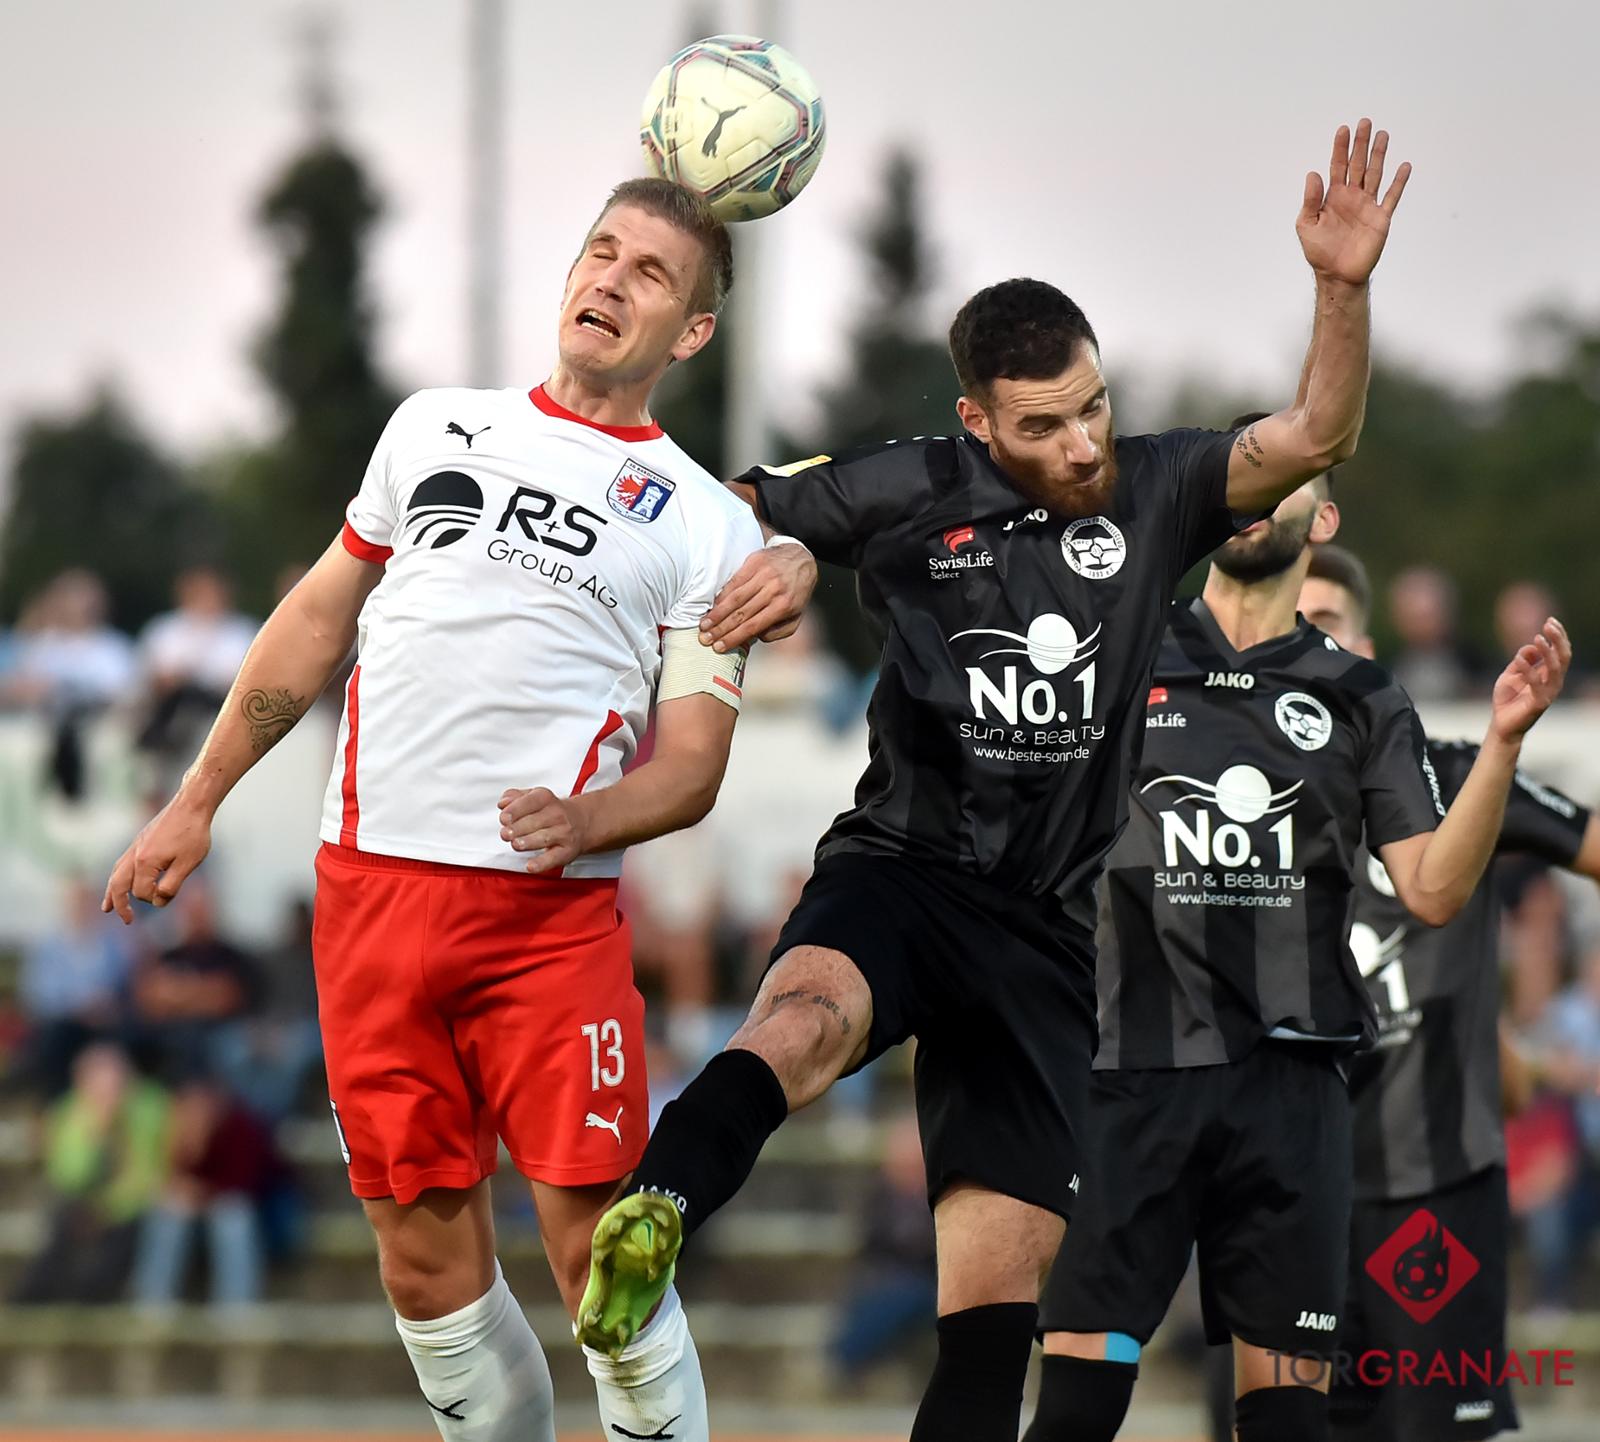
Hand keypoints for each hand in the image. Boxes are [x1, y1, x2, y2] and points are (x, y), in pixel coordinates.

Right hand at [102, 795, 212, 922]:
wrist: (191, 805)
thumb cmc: (193, 834)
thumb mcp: (188, 864)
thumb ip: (172, 885)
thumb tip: (158, 901)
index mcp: (145, 862)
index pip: (143, 892)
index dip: (156, 899)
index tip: (170, 895)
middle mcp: (134, 855)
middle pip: (119, 886)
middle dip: (120, 904)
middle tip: (127, 921)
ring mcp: (134, 847)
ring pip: (116, 874)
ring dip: (112, 892)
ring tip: (106, 908)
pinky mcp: (139, 842)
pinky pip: (121, 864)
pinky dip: (117, 877)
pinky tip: (119, 882)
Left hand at [499, 787, 588, 874]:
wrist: (581, 822)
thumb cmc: (550, 811)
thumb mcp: (534, 797)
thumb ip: (515, 797)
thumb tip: (503, 803)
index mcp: (545, 798)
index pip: (530, 802)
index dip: (515, 810)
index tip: (504, 818)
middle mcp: (557, 814)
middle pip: (535, 821)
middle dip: (518, 828)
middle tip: (505, 834)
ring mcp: (563, 833)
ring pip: (544, 838)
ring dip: (528, 842)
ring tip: (516, 844)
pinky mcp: (567, 851)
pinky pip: (554, 858)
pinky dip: (542, 863)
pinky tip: (530, 866)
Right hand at [698, 542, 816, 652]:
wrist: (801, 558)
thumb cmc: (796, 592)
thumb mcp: (796, 616)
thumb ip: (778, 631)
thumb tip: (756, 637)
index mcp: (784, 606)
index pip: (753, 626)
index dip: (734, 637)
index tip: (719, 647)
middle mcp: (773, 590)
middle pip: (741, 614)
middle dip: (721, 629)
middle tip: (705, 639)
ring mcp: (763, 575)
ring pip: (735, 598)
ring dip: (717, 614)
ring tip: (704, 625)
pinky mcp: (754, 563)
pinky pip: (734, 581)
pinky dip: (722, 595)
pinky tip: (713, 606)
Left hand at [1297, 119, 1410, 286]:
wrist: (1337, 274)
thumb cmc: (1320, 252)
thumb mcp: (1306, 225)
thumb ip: (1310, 200)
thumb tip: (1313, 174)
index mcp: (1333, 197)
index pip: (1338, 167)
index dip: (1340, 149)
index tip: (1343, 129)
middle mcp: (1352, 197)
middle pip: (1358, 164)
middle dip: (1361, 144)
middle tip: (1365, 123)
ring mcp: (1368, 206)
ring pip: (1375, 174)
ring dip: (1379, 155)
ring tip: (1383, 134)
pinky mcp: (1381, 218)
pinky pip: (1392, 196)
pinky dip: (1399, 182)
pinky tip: (1404, 166)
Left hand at [1489, 618, 1569, 742]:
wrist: (1501, 723)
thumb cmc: (1508, 698)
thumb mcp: (1511, 673)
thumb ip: (1522, 660)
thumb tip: (1530, 645)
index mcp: (1549, 674)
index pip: (1560, 652)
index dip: (1558, 636)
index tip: (1550, 620)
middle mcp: (1553, 682)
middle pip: (1563, 657)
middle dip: (1558, 639)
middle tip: (1548, 624)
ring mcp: (1548, 692)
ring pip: (1555, 668)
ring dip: (1547, 651)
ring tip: (1536, 638)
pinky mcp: (1539, 702)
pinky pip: (1537, 683)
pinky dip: (1528, 669)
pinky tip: (1519, 658)